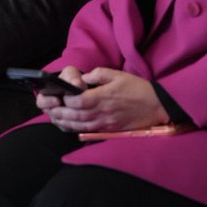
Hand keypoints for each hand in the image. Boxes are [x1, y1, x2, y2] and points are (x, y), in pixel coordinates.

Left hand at [43, 67, 169, 133]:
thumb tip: (82, 79)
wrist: (156, 106)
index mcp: (104, 97)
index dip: (67, 99)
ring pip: (80, 125)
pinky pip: (89, 131)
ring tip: (54, 118)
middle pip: (76, 115)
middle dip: (61, 112)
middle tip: (50, 108)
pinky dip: (76, 129)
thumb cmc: (137, 88)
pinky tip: (68, 126)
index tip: (59, 95)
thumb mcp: (117, 74)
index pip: (79, 100)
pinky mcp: (109, 129)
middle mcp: (103, 112)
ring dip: (65, 122)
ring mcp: (106, 123)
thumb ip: (97, 75)